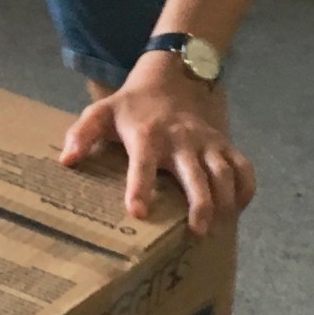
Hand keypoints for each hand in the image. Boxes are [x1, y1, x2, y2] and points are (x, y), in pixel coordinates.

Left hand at [60, 51, 253, 236]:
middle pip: (196, 174)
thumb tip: (67, 160)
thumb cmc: (129, 107)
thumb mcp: (99, 113)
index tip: (138, 213)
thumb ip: (81, 134)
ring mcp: (207, 142)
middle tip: (197, 232)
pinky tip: (238, 211)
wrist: (168, 82)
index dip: (140, 187)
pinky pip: (244, 168)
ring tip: (218, 230)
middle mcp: (181, 139)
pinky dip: (246, 190)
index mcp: (147, 135)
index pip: (143, 163)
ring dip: (226, 203)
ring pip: (225, 173)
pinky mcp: (224, 144)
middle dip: (200, 204)